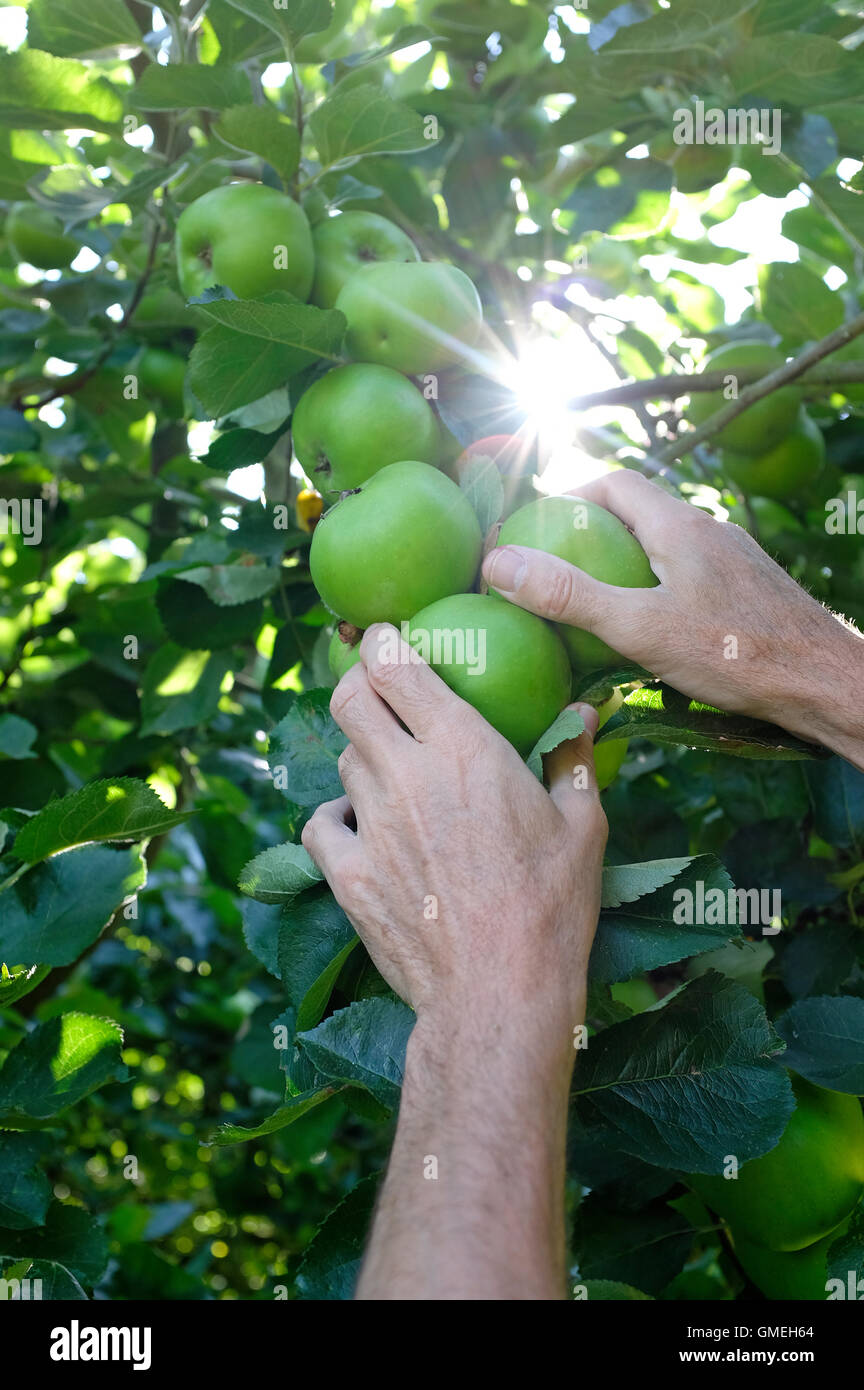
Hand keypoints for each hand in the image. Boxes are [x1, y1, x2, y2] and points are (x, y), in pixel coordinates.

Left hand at [302, 624, 606, 1046]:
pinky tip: (360, 825)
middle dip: (356, 684)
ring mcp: (371, 825)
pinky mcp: (347, 874)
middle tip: (377, 691)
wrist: (499, 993)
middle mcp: (408, 775)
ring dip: (362, 754)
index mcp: (466, 749)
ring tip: (389, 770)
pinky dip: (336, 816)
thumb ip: (573, 760)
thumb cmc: (552, 908)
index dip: (381, 644)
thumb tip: (584, 712)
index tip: (385, 639)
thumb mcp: (583, 828)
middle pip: (349, 701)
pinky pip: (320, 823)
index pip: (397, 669)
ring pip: (343, 760)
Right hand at [482, 469, 863, 759]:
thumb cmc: (735, 654)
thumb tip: (499, 564)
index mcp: (679, 526)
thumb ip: (570, 596)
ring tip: (596, 602)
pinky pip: (691, 573)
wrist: (824, 682)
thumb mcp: (640, 629)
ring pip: (667, 545)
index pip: (615, 482)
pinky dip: (659, 586)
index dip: (570, 494)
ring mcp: (734, 560)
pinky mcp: (750, 590)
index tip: (536, 525)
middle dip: (593, 531)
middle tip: (556, 568)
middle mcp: (709, 531)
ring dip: (627, 562)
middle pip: (640, 512)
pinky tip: (653, 631)